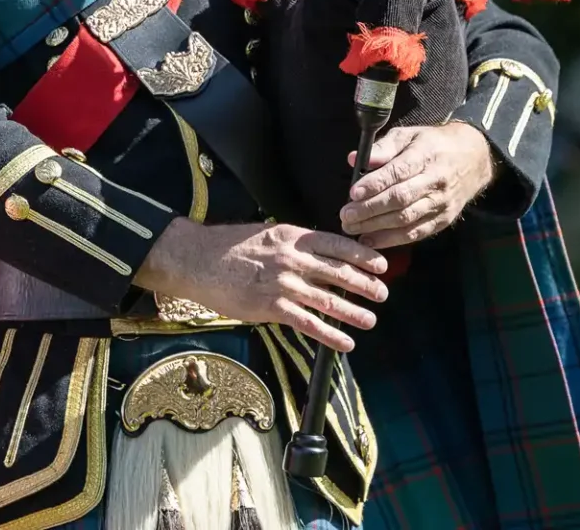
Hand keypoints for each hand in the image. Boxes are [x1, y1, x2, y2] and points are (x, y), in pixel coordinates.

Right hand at [135, 219, 387, 352]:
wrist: (197, 260)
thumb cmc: (228, 246)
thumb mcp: (266, 234)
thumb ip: (293, 245)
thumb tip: (320, 257)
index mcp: (291, 236)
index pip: (337, 244)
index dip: (363, 256)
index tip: (381, 265)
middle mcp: (291, 258)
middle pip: (339, 273)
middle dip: (365, 285)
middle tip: (382, 294)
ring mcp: (282, 284)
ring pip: (329, 300)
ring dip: (354, 312)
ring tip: (370, 320)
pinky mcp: (271, 307)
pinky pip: (308, 323)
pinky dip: (331, 335)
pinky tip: (346, 343)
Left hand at [339, 122, 495, 248]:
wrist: (473, 158)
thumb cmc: (432, 145)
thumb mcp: (408, 135)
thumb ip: (382, 147)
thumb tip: (354, 159)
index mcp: (425, 156)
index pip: (398, 172)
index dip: (375, 184)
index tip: (353, 192)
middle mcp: (435, 182)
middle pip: (400, 199)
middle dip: (370, 209)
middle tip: (346, 215)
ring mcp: (441, 203)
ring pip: (407, 218)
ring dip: (377, 227)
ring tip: (352, 228)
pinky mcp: (443, 219)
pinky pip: (416, 233)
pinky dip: (393, 240)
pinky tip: (371, 240)